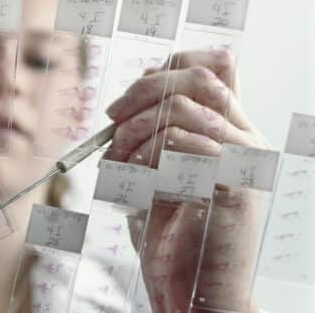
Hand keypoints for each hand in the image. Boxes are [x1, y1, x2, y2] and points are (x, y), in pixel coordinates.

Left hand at [106, 49, 263, 311]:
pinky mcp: (232, 185)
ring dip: (135, 131)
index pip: (215, 67)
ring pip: (182, 110)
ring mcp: (243, 161)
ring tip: (118, 164)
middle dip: (143, 91)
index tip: (130, 97)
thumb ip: (159, 127)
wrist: (194, 293)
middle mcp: (245, 139)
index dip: (169, 67)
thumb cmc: (171, 234)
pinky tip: (135, 183)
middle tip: (111, 118)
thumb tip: (143, 80)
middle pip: (199, 78)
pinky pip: (182, 144)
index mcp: (231, 132)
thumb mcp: (158, 169)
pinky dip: (144, 157)